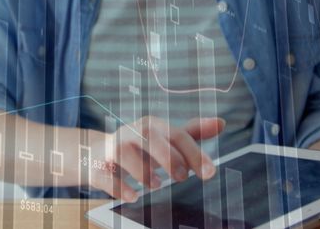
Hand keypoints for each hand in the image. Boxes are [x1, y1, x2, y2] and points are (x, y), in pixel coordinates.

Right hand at [87, 116, 224, 201]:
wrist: (98, 153)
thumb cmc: (139, 146)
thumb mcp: (164, 138)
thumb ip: (191, 133)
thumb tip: (221, 123)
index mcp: (151, 126)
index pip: (176, 134)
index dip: (194, 153)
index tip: (209, 173)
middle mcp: (131, 132)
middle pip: (150, 138)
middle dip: (169, 157)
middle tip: (182, 177)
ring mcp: (113, 148)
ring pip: (125, 154)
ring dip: (143, 171)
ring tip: (156, 185)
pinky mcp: (97, 165)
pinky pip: (106, 175)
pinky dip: (119, 187)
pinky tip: (133, 196)